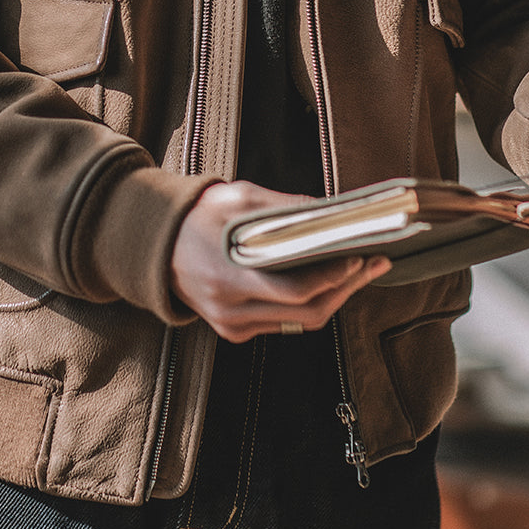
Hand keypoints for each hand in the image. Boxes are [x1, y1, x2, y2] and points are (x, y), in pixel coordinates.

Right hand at [170, 180, 390, 341]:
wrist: (155, 243)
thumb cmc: (197, 215)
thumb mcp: (237, 197)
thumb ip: (282, 208)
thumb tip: (328, 212)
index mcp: (229, 277)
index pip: (294, 292)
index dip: (332, 278)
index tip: (358, 258)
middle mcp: (231, 310)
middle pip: (305, 314)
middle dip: (345, 289)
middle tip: (373, 264)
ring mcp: (232, 325)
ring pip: (299, 323)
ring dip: (333, 298)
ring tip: (360, 271)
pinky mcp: (234, 330)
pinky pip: (282, 323)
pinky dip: (308, 304)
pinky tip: (327, 281)